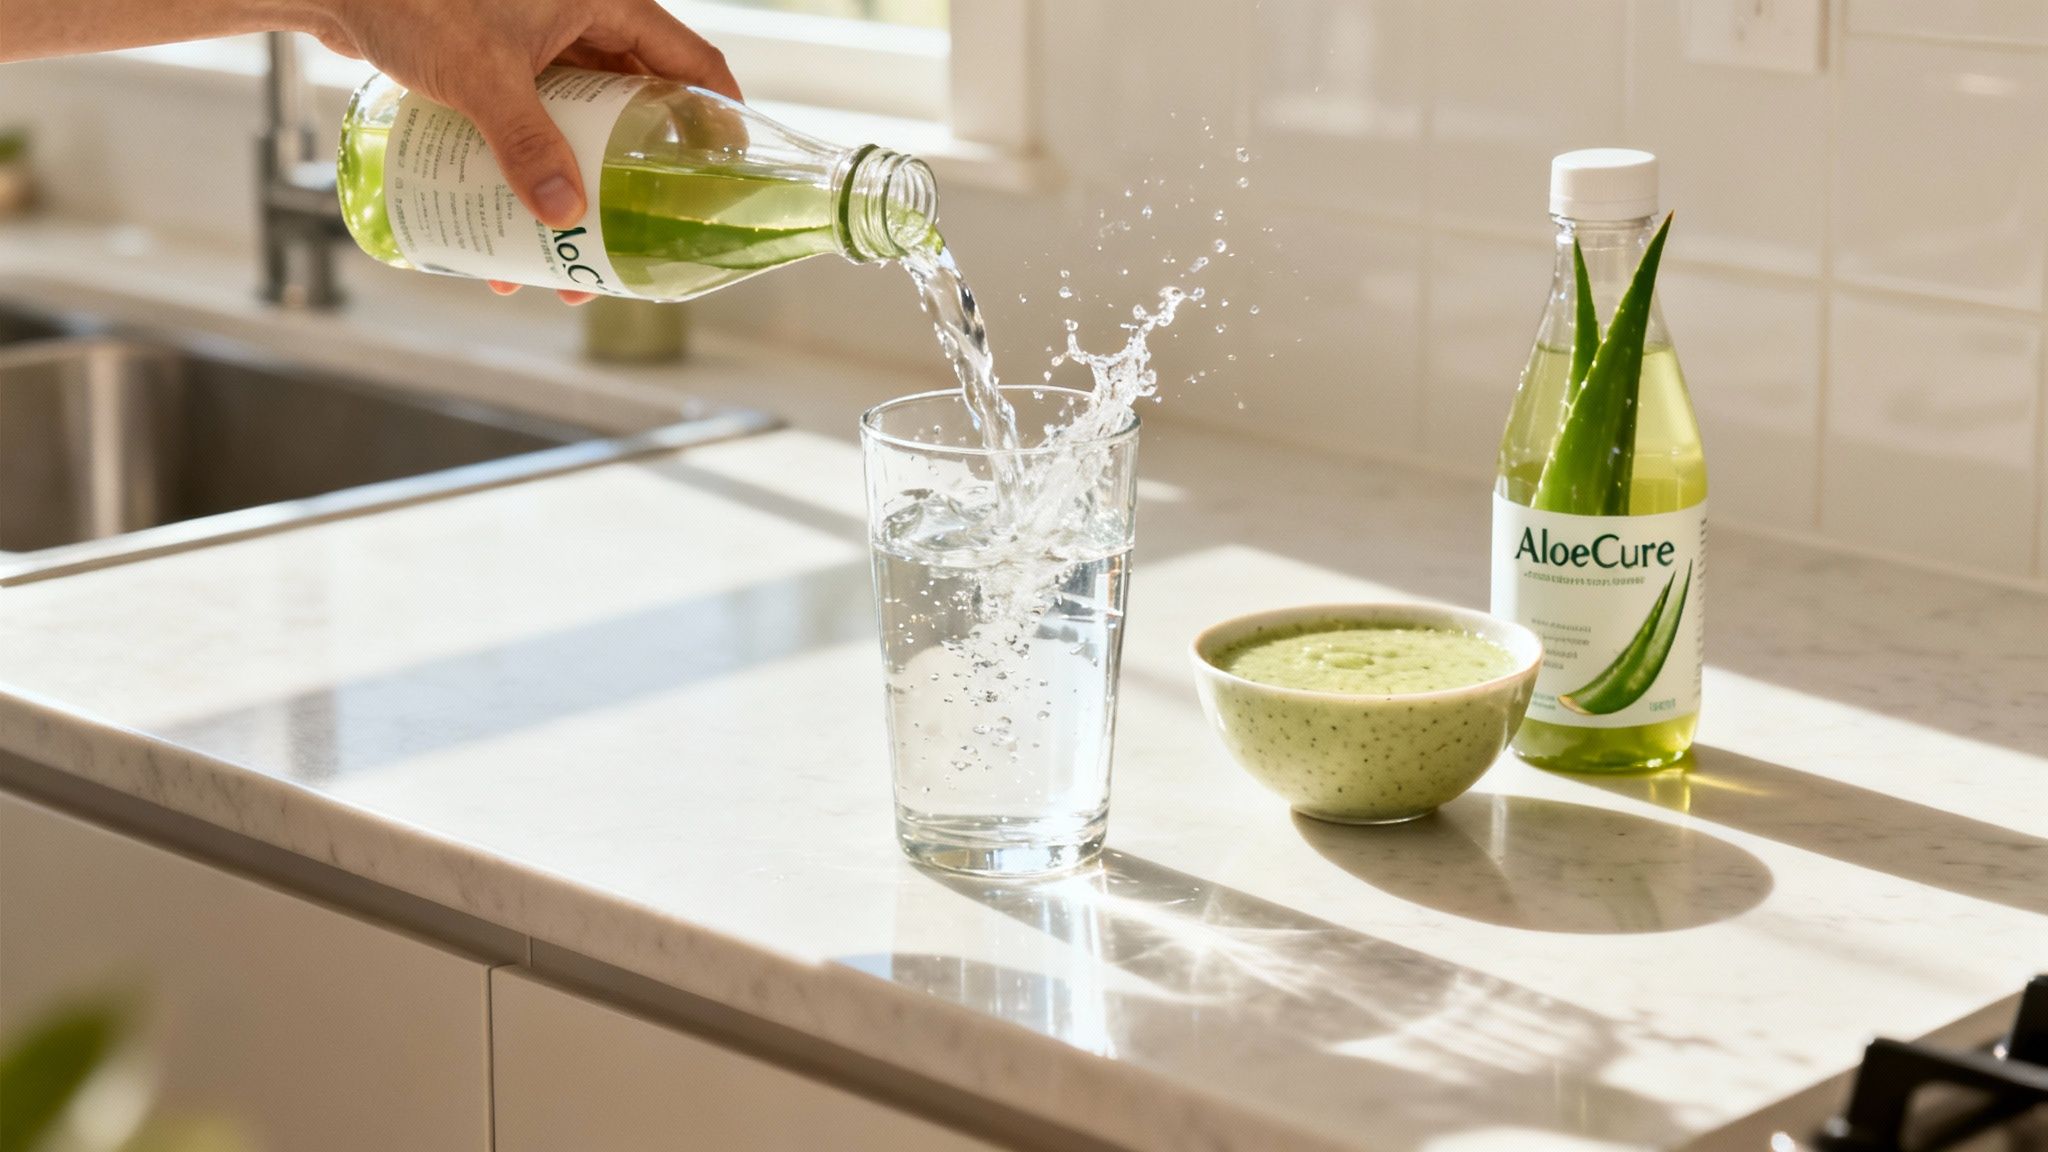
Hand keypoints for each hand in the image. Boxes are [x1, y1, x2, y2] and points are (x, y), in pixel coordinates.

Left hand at [304, 0, 741, 303]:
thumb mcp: (481, 74)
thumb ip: (525, 142)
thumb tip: (564, 217)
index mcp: (604, 2)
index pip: (691, 59)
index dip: (719, 114)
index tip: (730, 170)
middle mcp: (582, 21)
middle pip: (636, 106)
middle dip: (635, 178)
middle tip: (639, 237)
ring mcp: (541, 47)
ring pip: (582, 126)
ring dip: (577, 191)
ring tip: (565, 257)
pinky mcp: (499, 67)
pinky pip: (534, 128)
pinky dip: (529, 175)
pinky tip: (506, 227)